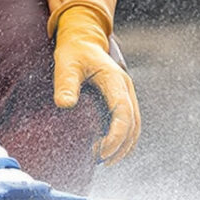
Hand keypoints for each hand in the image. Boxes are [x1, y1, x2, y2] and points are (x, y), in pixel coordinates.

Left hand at [52, 1, 139, 162]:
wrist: (83, 38)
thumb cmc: (74, 51)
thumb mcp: (66, 64)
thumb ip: (65, 84)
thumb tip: (65, 104)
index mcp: (115, 80)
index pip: (123, 113)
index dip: (116, 136)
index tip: (101, 152)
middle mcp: (125, 88)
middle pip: (133, 124)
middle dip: (121, 146)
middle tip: (102, 161)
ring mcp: (126, 93)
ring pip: (134, 125)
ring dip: (124, 145)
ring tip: (105, 160)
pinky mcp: (121, 99)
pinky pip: (129, 122)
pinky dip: (122, 138)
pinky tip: (107, 148)